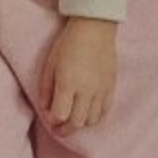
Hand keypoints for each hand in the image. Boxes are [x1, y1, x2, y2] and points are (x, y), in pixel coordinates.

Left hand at [39, 16, 118, 135]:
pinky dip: (95, 118)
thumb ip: (46, 89)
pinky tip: (88, 115)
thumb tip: (45, 109)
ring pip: (92, 120)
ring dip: (80, 124)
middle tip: (58, 129)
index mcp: (68, 83)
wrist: (94, 28)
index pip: (60, 115)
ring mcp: (101, 90)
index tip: (49, 119)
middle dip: (65, 129)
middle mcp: (86, 90)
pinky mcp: (111, 87)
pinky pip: (105, 112)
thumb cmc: (68, 43)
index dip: (53, 121)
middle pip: (77, 122)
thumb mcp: (50, 63)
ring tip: (73, 120)